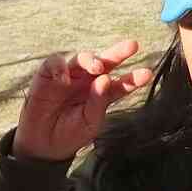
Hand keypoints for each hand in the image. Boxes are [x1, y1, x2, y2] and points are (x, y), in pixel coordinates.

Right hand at [15, 40, 153, 161]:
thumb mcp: (89, 122)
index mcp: (103, 93)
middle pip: (105, 62)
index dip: (133, 78)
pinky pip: (54, 63)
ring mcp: (69, 76)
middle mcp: (88, 80)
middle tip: (132, 46)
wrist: (44, 145)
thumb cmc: (71, 133)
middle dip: (118, 53)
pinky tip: (63, 78)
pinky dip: (59, 67)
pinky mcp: (48, 75)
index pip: (121, 83)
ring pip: (82, 58)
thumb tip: (106, 79)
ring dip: (91, 60)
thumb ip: (98, 102)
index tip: (147, 74)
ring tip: (97, 68)